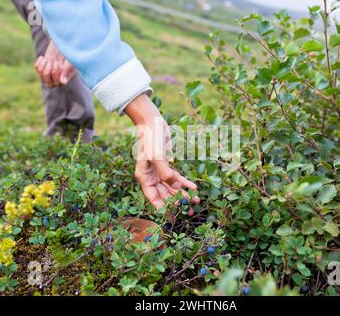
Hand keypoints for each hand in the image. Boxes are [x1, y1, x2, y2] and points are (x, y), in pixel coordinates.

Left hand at [35, 40, 76, 86]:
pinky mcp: (44, 66)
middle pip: (49, 84)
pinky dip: (39, 63)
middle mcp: (58, 78)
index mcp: (66, 78)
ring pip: (42, 77)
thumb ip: (66, 72)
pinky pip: (37, 69)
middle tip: (51, 62)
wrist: (63, 42)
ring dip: (44, 67)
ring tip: (48, 60)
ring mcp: (50, 73)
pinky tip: (43, 58)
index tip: (57, 63)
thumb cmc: (69, 52)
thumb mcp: (69, 62)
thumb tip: (63, 82)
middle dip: (48, 73)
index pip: (57, 83)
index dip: (55, 74)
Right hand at [125, 94, 199, 210]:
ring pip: (172, 188)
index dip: (163, 208)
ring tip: (195, 201)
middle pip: (165, 195)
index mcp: (144, 177)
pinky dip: (185, 182)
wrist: (153, 122)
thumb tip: (175, 187)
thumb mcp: (157, 156)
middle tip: (190, 211)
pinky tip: (194, 187)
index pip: (153, 198)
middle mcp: (151, 177)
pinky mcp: (167, 165)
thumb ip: (166, 173)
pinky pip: (177, 177)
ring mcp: (159, 171)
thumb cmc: (150, 139)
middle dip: (177, 203)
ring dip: (183, 194)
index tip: (174, 217)